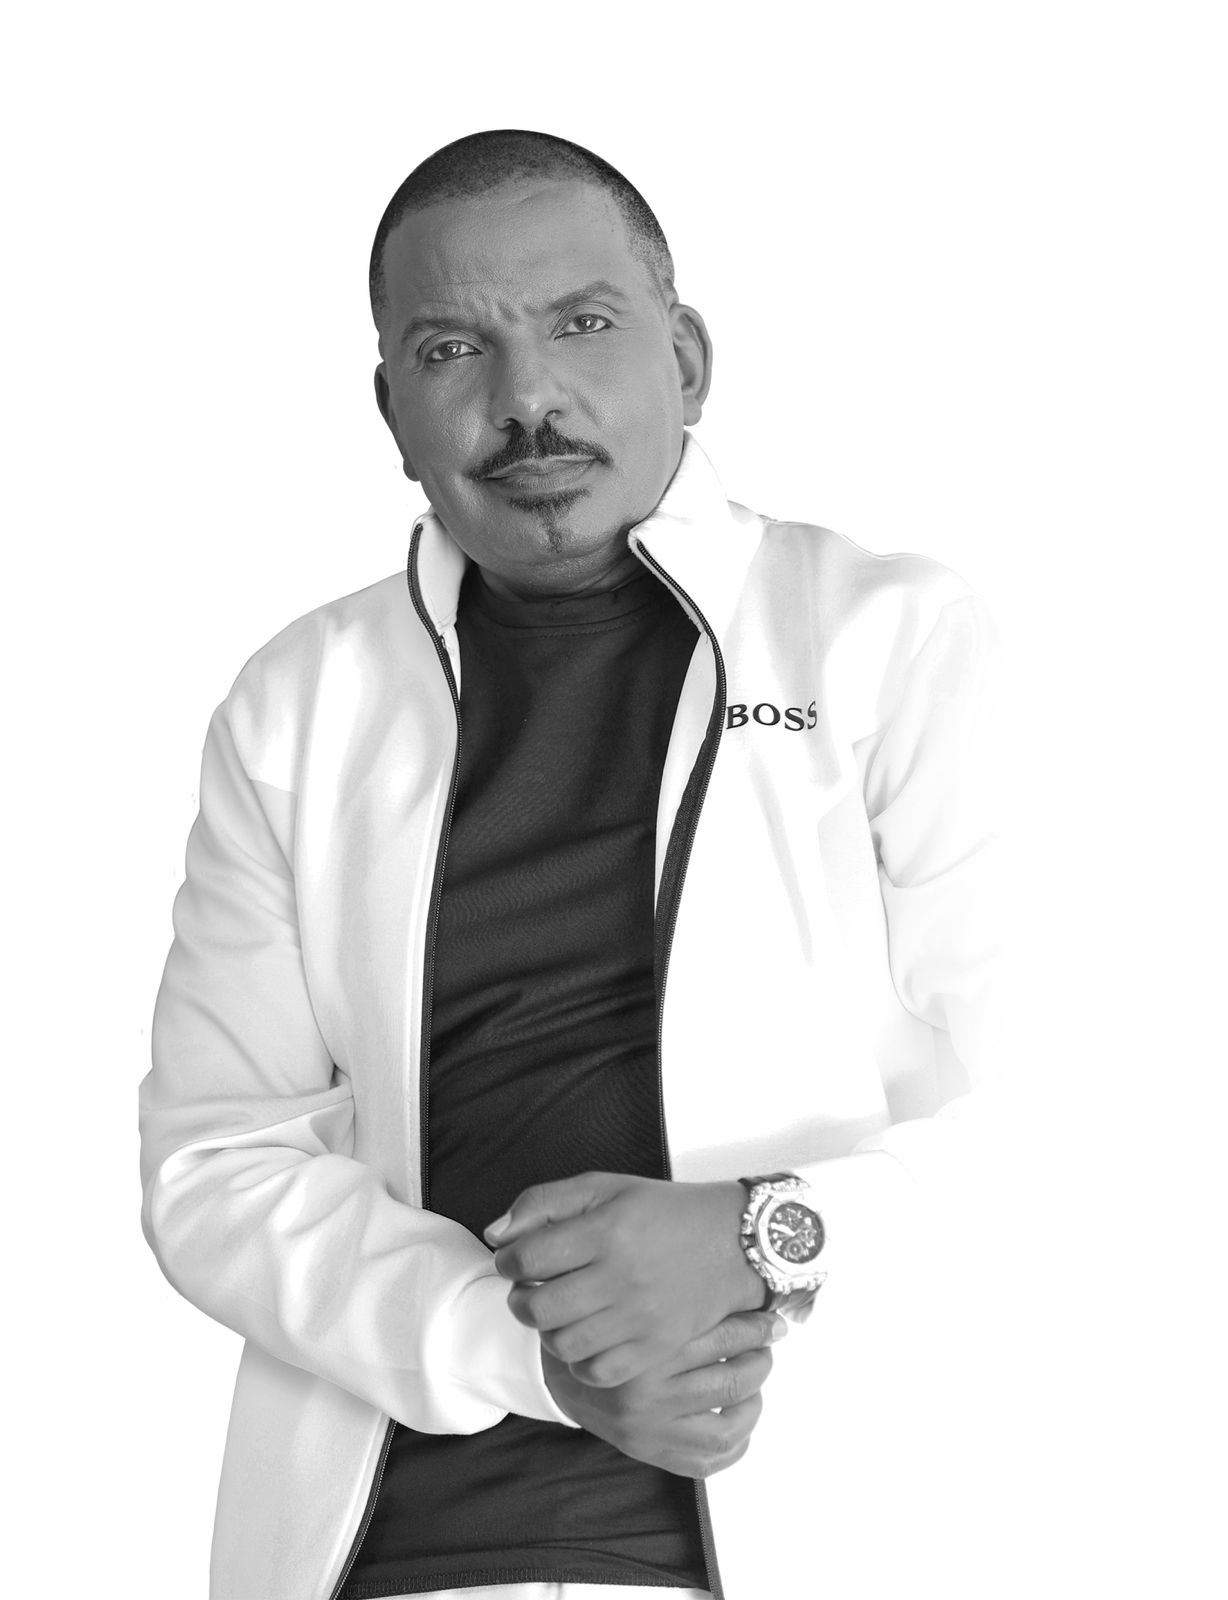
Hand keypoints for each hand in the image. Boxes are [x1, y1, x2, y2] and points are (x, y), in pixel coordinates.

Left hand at [485, 1171, 764, 1384]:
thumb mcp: (603, 1188)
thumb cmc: (660, 1211)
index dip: (507, 1261)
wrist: (730, 1242)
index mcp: (606, 1230)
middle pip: (537, 1307)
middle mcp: (621, 1275)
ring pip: (562, 1344)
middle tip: (530, 1289)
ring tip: (558, 1312)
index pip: (527, 1257)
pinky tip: (585, 1337)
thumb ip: (544, 1202)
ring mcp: (640, 1317)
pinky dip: (579, 1360)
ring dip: (547, 1331)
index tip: (514, 1259)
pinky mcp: (655, 1347)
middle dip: (520, 1299)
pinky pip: (596, 1372)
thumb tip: (495, 1235)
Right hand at [541, 1309, 784, 1478]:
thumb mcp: (635, 1300)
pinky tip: (740, 1419)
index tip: (774, 1320)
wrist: (559, 1369)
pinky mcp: (649, 1452)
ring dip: (753, 1402)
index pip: (722, 1338)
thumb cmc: (606, 1325)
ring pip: (725, 1427)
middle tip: (768, 1345)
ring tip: (755, 1379)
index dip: (757, 1328)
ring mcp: (649, 1429)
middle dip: (760, 1361)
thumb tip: (746, 1286)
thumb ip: (681, 1294)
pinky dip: (734, 1445)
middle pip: (731, 1381)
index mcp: (644, 1346)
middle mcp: (646, 1392)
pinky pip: (705, 1462)